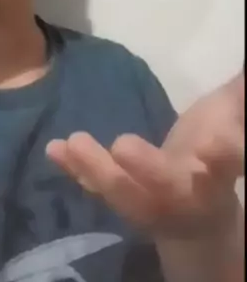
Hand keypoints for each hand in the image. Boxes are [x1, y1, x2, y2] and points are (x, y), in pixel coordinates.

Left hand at [46, 71, 243, 240]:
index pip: (227, 163)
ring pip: (127, 195)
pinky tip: (53, 149)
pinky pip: (99, 188)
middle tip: (122, 145)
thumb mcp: (233, 119)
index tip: (217, 143)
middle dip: (148, 170)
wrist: (200, 215)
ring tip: (73, 142)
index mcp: (219, 172)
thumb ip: (239, 94)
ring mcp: (153, 205)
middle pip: (170, 188)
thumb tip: (244, 66)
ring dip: (98, 170)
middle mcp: (189, 194)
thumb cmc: (218, 151)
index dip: (224, 154)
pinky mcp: (124, 201)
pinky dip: (76, 171)